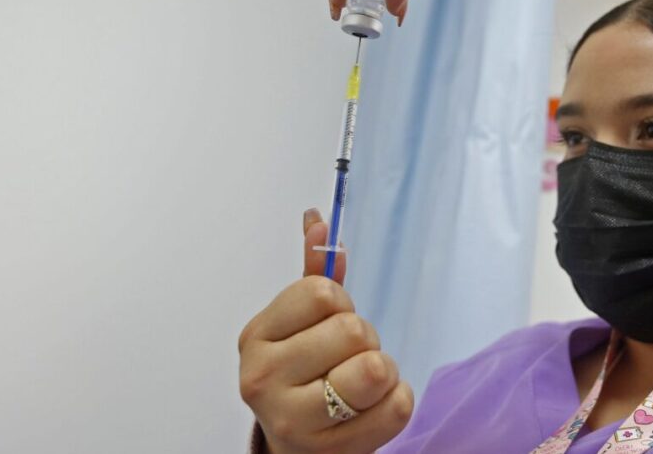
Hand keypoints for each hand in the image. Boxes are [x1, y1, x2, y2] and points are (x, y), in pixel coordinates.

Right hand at [239, 210, 412, 453]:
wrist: (298, 444)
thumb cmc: (304, 375)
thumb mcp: (300, 323)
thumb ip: (313, 272)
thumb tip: (318, 221)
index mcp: (256, 337)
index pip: (321, 292)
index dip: (340, 302)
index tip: (329, 320)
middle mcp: (264, 378)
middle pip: (352, 330)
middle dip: (364, 338)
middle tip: (347, 356)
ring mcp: (294, 419)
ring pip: (374, 368)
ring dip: (383, 369)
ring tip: (362, 380)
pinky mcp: (331, 450)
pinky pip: (396, 406)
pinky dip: (397, 400)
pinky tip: (373, 405)